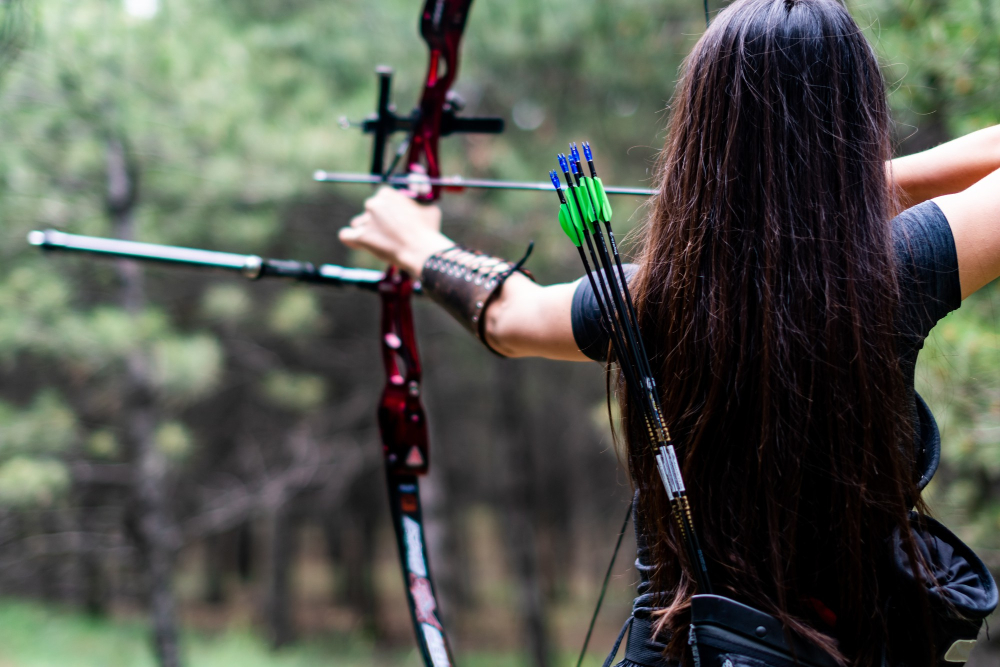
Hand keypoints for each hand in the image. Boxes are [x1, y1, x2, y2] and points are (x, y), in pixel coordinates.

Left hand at [339, 186, 453, 274]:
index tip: (394, 222)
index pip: (378, 201)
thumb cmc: (428, 230)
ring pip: (358, 224)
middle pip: (368, 212)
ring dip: (367, 232)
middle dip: (376, 222)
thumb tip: (420, 197)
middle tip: (390, 235)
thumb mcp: (428, 208)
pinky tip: (359, 244)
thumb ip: (417, 203)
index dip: (386, 213)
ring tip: (382, 243)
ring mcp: (365, 220)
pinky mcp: (360, 237)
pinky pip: (346, 235)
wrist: (422, 250)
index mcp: (386, 193)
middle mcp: (373, 204)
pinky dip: (351, 239)